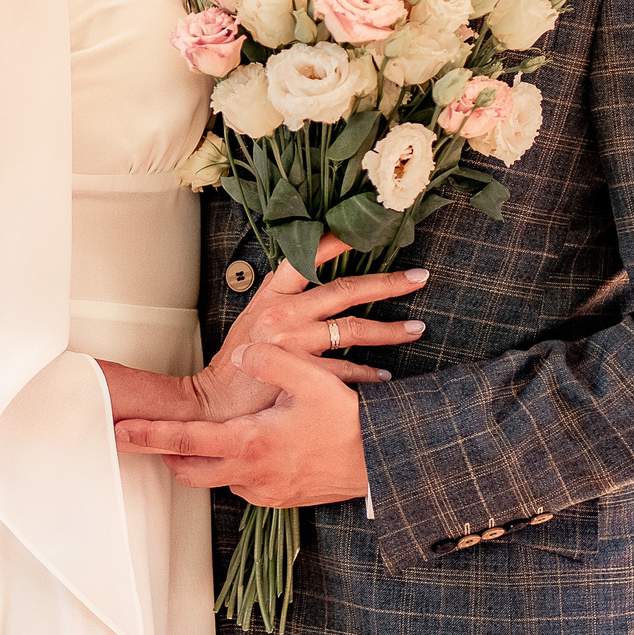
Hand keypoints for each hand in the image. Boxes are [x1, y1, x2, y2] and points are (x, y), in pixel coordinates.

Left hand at [119, 343, 370, 506]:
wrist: (384, 463)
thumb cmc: (349, 422)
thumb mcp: (312, 379)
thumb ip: (271, 361)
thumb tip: (242, 354)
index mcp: (250, 443)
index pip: (185, 442)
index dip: (148, 436)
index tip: (118, 431)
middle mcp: (251, 474)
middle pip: (189, 470)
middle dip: (165, 453)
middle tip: (146, 435)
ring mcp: (265, 492)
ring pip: (216, 477)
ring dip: (202, 459)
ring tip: (198, 435)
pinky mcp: (279, 499)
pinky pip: (241, 484)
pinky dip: (230, 467)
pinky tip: (243, 446)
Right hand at [187, 256, 426, 420]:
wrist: (214, 403)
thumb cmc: (236, 362)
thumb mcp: (253, 320)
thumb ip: (281, 300)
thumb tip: (305, 280)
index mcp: (272, 294)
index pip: (308, 256)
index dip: (340, 241)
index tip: (369, 231)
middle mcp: (284, 312)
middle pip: (346, 290)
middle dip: (388, 283)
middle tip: (419, 278)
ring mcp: (293, 342)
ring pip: (354, 328)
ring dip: (390, 330)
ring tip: (416, 328)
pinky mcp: (301, 372)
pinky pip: (346, 371)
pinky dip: (368, 374)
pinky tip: (384, 377)